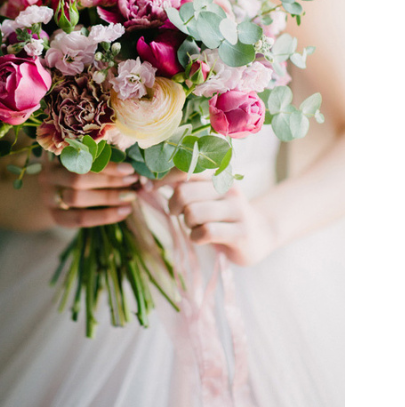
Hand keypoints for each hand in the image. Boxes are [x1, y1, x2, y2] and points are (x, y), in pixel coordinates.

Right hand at [38, 159, 138, 227]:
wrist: (53, 194)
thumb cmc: (75, 172)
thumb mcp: (82, 161)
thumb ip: (100, 160)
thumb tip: (130, 167)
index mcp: (56, 155)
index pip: (81, 158)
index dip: (106, 164)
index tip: (129, 168)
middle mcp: (48, 175)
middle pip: (77, 179)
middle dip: (108, 181)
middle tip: (132, 182)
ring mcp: (49, 197)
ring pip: (76, 198)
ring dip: (108, 198)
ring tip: (130, 197)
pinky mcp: (56, 217)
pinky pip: (80, 219)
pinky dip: (105, 216)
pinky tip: (124, 211)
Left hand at [156, 170, 277, 266]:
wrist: (260, 234)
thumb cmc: (223, 214)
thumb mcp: (207, 195)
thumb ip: (184, 185)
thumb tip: (147, 181)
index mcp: (217, 175)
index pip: (184, 168)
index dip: (162, 178)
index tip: (149, 188)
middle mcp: (228, 188)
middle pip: (184, 192)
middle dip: (174, 206)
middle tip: (179, 214)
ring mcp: (237, 210)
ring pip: (193, 213)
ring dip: (187, 224)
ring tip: (195, 226)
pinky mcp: (241, 232)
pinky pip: (206, 232)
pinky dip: (196, 237)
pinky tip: (202, 238)